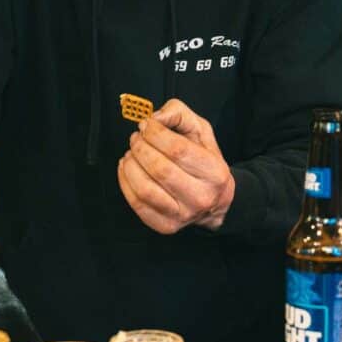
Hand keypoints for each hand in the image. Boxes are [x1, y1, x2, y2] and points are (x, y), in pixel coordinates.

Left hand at [118, 98, 234, 233]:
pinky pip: (137, 204)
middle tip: (136, 138)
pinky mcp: (166, 226)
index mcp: (214, 172)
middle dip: (140, 147)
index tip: (146, 125)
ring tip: (131, 153)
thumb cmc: (205, 161)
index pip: (177, 150)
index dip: (155, 133)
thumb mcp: (201, 131)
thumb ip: (179, 114)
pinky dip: (125, 182)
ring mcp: (182, 215)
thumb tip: (154, 118)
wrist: (216, 201)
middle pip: (159, 169)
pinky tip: (127, 168)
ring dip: (130, 165)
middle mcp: (201, 197)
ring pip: (145, 189)